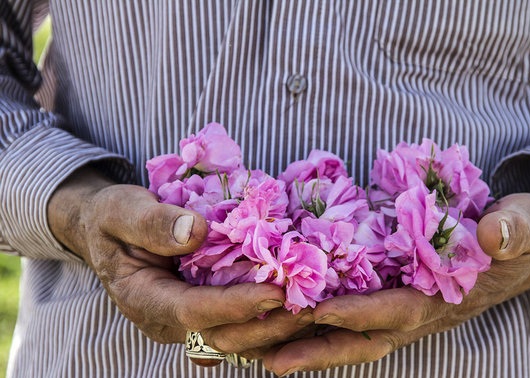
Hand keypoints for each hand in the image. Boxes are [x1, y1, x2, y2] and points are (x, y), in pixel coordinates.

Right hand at [48, 167, 312, 354]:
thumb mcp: (121, 211)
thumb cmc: (113, 219)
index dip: (236, 305)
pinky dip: (272, 320)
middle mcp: (171, 322)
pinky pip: (244, 327)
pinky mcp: (208, 315)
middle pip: (225, 336)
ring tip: (316, 306)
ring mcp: (191, 323)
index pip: (194, 312)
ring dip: (278, 328)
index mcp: (146, 300)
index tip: (275, 292)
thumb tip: (196, 232)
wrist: (109, 232)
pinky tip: (302, 302)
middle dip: (268, 325)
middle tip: (310, 304)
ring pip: (240, 340)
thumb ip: (152, 222)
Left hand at [262, 172, 529, 374]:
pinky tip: (276, 321)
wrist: (522, 246)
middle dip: (311, 348)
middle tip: (260, 353)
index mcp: (446, 298)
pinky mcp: (388, 298)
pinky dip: (311, 325)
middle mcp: (416, 312)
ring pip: (343, 335)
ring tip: (248, 346)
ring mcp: (400, 309)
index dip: (360, 312)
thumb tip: (494, 233)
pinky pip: (344, 318)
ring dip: (299, 343)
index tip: (317, 309)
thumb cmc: (526, 233)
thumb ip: (517, 229)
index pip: (399, 309)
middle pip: (358, 338)